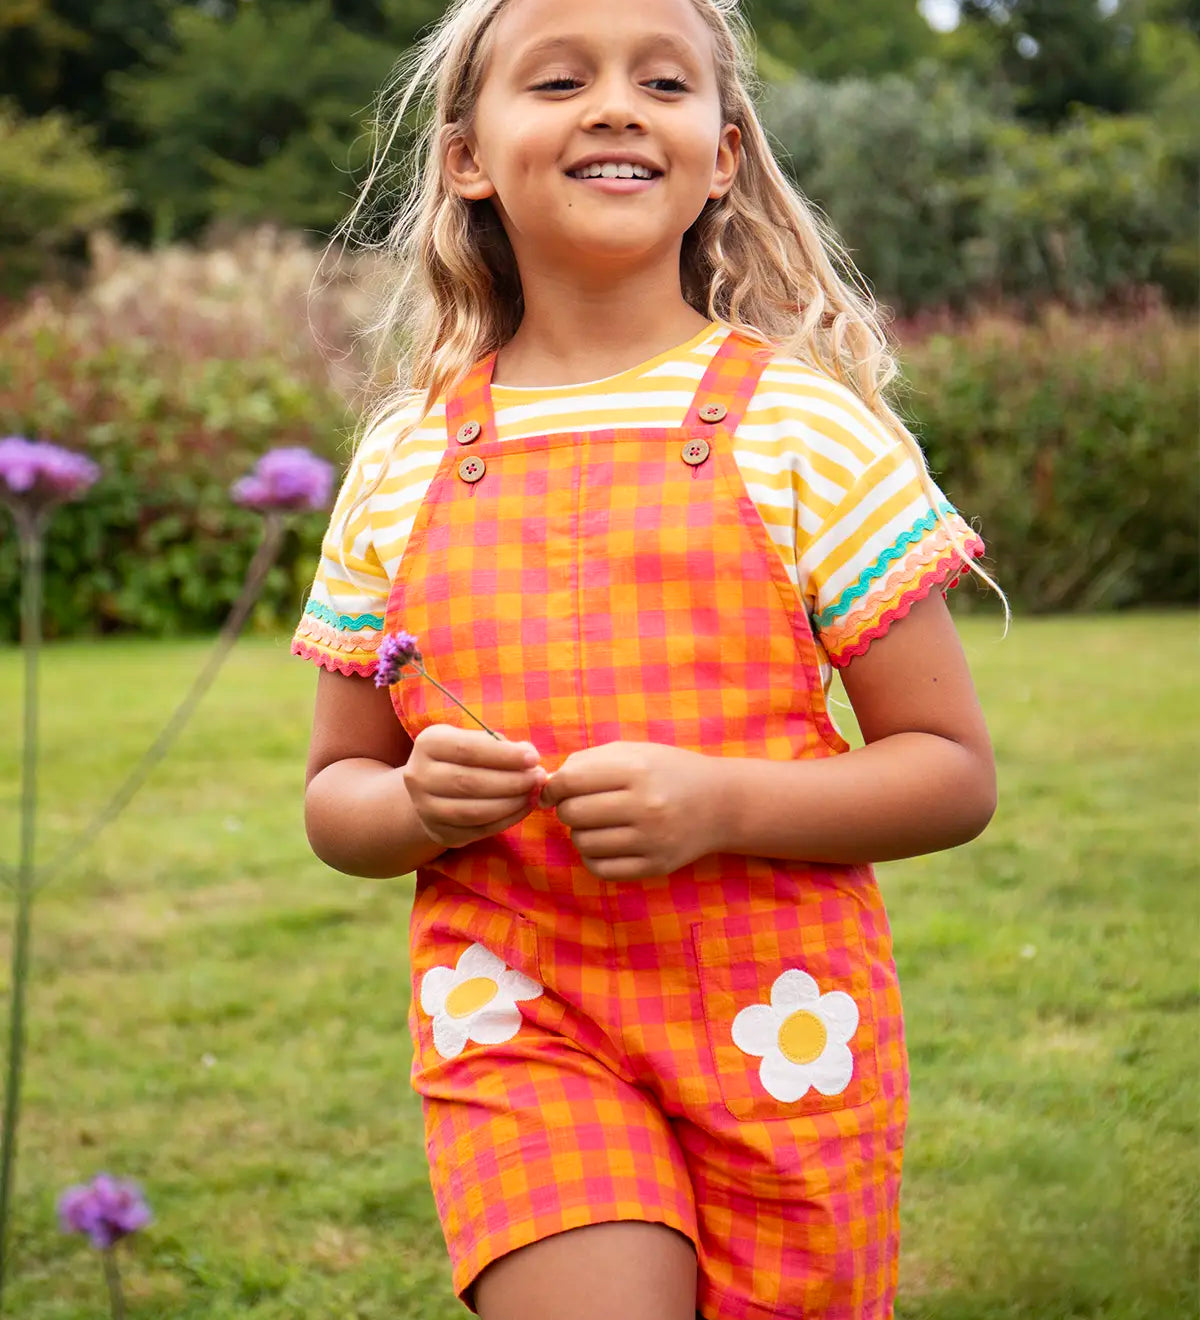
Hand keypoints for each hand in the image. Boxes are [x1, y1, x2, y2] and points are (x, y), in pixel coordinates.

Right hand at [403, 725, 546, 848]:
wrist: (432, 789)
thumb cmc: (462, 757)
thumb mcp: (473, 740)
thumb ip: (500, 745)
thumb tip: (529, 757)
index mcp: (428, 744)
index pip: (467, 749)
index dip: (503, 755)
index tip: (533, 758)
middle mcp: (419, 777)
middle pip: (470, 782)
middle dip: (512, 781)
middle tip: (538, 777)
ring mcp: (426, 809)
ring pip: (474, 811)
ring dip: (512, 803)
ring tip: (533, 792)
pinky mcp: (440, 833)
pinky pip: (479, 830)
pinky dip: (507, 819)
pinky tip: (524, 807)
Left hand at [538, 742, 724, 880]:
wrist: (721, 803)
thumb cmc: (669, 771)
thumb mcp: (634, 752)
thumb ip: (589, 762)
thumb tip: (548, 784)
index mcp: (637, 770)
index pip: (571, 781)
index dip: (552, 786)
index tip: (553, 790)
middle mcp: (645, 806)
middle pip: (573, 813)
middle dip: (566, 809)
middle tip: (578, 805)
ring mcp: (652, 840)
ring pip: (583, 842)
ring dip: (580, 832)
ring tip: (595, 823)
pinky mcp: (655, 866)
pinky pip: (600, 869)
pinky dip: (592, 856)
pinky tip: (604, 843)